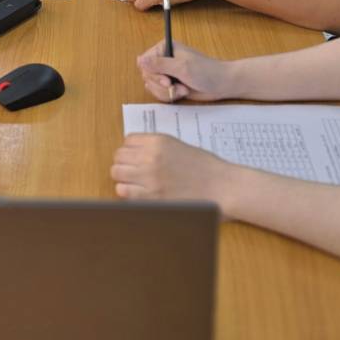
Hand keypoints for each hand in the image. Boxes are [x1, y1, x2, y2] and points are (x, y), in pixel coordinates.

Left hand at [112, 134, 231, 203]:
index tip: (136, 157)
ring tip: (136, 183)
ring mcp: (149, 178)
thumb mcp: (178, 146)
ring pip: (117, 173)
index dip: (131, 150)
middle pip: (119, 157)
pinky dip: (127, 193)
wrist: (223, 187)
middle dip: (125, 163)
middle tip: (135, 171)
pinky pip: (124, 192)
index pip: (127, 141)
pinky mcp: (151, 198)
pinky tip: (139, 194)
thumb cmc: (205, 167)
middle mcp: (151, 157)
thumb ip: (155, 147)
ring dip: (124, 178)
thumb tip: (134, 152)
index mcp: (159, 141)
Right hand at [135, 39, 234, 102]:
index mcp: (164, 48)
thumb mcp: (181, 67)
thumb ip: (159, 64)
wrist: (222, 84)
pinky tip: (183, 92)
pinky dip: (170, 96)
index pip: (145, 62)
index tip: (166, 80)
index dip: (153, 74)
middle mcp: (163, 59)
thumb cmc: (205, 72)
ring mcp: (167, 73)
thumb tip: (139, 60)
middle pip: (147, 76)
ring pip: (153, 87)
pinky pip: (160, 93)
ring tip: (183, 89)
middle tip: (175, 86)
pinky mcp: (171, 85)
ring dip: (167, 92)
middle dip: (161, 86)